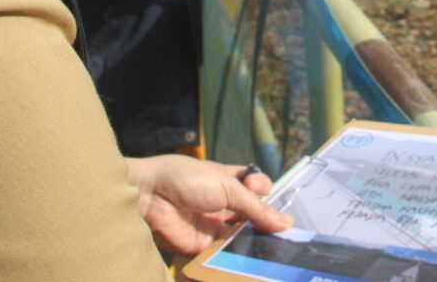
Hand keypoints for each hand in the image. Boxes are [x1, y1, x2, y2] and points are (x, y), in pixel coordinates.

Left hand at [125, 156, 292, 254]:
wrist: (151, 194)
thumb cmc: (187, 179)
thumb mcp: (227, 186)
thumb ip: (255, 207)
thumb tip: (285, 222)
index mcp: (229, 180)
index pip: (256, 187)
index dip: (262, 188)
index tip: (259, 187)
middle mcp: (224, 203)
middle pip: (252, 215)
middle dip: (266, 221)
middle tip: (281, 227)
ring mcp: (215, 225)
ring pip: (242, 237)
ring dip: (255, 240)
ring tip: (272, 244)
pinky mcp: (204, 246)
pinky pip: (225, 253)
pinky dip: (237, 256)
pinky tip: (252, 257)